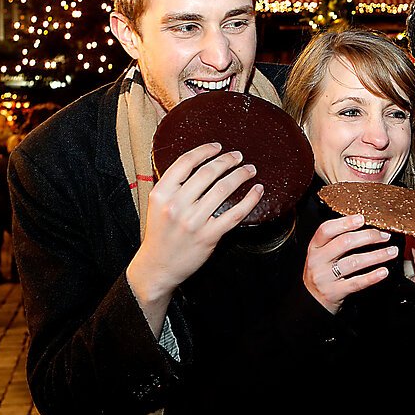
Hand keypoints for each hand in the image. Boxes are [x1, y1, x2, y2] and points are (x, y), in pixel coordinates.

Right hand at [127, 143, 263, 332]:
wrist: (158, 267)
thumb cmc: (160, 233)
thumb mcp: (157, 205)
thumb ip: (173, 185)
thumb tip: (199, 162)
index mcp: (161, 193)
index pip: (185, 162)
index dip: (205, 150)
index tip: (218, 147)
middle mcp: (176, 205)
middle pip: (208, 173)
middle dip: (227, 160)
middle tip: (239, 156)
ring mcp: (193, 221)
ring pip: (224, 189)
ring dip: (241, 175)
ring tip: (249, 170)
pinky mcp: (208, 236)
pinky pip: (235, 213)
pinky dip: (250, 200)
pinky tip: (257, 191)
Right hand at [304, 214, 394, 313]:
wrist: (311, 301)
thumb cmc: (322, 273)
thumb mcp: (321, 254)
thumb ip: (336, 240)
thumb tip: (363, 225)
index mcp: (315, 247)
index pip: (326, 229)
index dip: (345, 222)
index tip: (362, 218)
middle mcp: (318, 260)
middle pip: (344, 243)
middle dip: (368, 237)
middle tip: (384, 236)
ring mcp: (325, 277)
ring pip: (354, 262)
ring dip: (377, 255)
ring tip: (391, 252)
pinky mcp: (334, 292)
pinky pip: (356, 282)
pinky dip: (372, 276)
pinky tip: (383, 271)